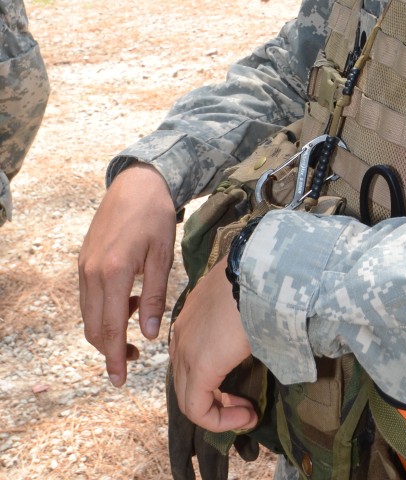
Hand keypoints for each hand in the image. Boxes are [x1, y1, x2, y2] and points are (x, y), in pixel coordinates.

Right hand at [78, 163, 176, 386]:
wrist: (137, 182)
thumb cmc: (156, 215)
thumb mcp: (163, 255)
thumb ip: (156, 297)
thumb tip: (150, 335)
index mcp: (114, 271)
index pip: (111, 328)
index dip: (115, 357)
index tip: (119, 380)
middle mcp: (92, 272)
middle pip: (94, 327)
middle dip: (110, 349)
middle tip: (134, 358)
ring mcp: (84, 266)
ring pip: (89, 314)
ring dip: (108, 329)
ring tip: (138, 323)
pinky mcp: (84, 260)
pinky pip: (88, 297)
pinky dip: (104, 309)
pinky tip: (128, 301)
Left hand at [169, 256, 258, 434]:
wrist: (262, 273)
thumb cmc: (260, 282)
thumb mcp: (242, 303)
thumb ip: (236, 325)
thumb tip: (250, 340)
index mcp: (190, 318)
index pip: (190, 361)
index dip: (213, 380)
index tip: (241, 384)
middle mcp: (181, 335)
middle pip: (187, 382)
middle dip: (216, 400)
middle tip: (245, 405)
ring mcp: (186, 350)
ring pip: (189, 399)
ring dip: (219, 412)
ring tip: (247, 414)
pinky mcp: (199, 366)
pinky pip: (197, 409)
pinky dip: (219, 420)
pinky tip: (246, 416)